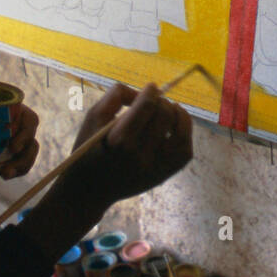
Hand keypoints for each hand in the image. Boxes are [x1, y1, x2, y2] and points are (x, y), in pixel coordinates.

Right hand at [72, 82, 193, 205]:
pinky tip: (174, 127)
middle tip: (155, 102)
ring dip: (179, 115)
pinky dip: (184, 135)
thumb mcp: (93, 117)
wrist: (90, 189)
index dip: (152, 91)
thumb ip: (116, 96)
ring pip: (181, 133)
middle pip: (165, 116)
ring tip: (171, 110)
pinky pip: (185, 152)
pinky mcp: (163, 176)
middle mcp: (140, 155)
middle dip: (161, 102)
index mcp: (120, 139)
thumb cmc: (91, 148)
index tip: (150, 87)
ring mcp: (155, 168)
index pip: (147, 106)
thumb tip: (145, 91)